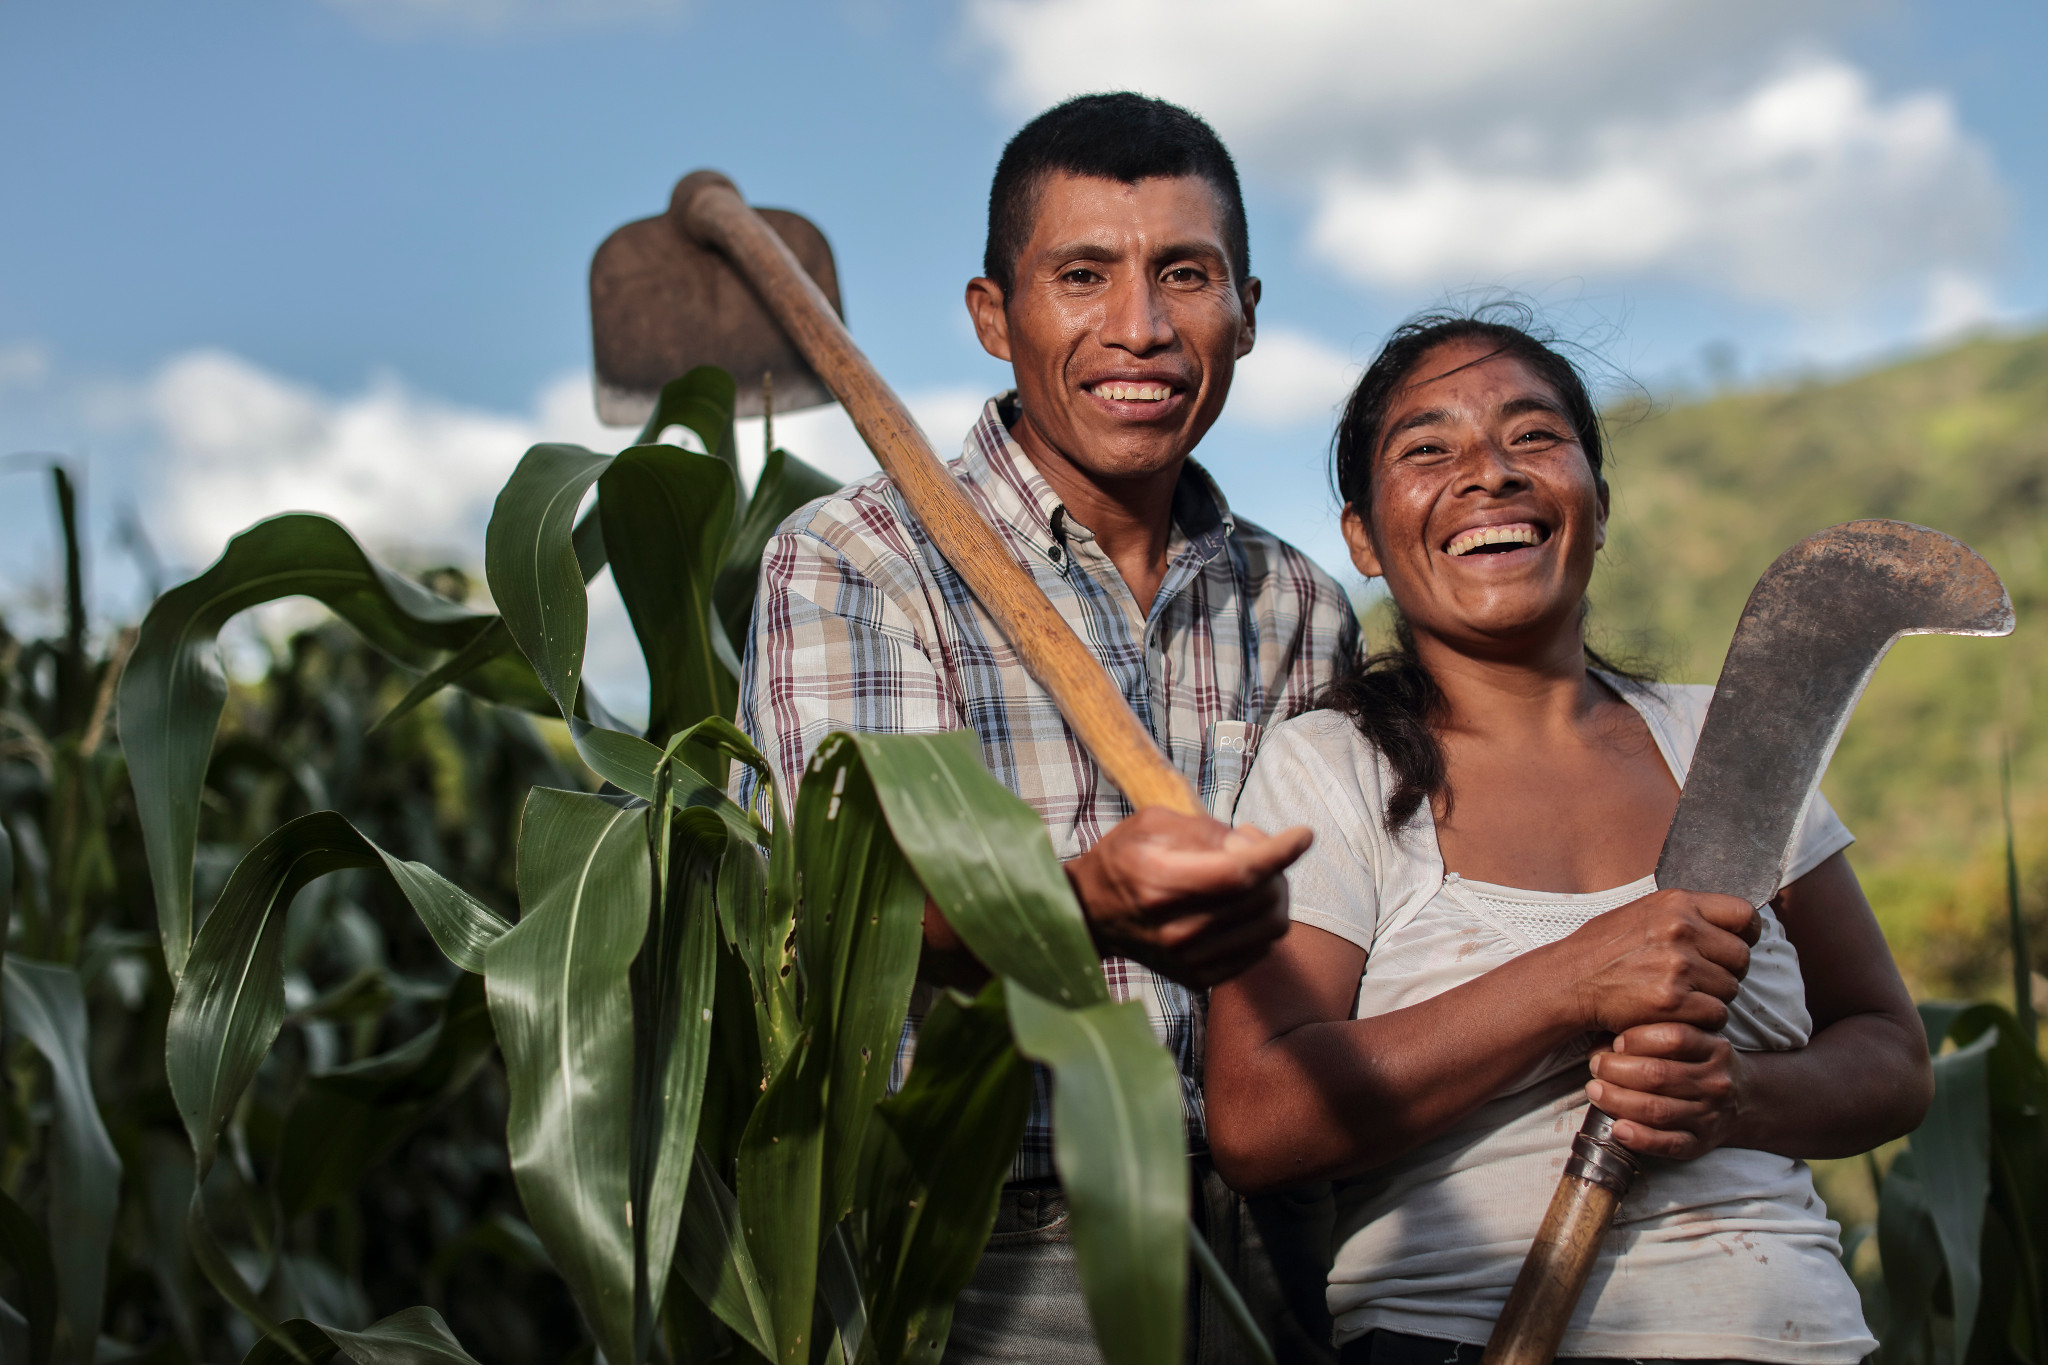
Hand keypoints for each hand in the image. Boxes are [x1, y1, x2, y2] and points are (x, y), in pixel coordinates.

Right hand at [1064, 809, 1310, 988]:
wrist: (1090, 915)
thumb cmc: (1122, 859)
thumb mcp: (1153, 823)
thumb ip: (1206, 831)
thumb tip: (1252, 846)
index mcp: (1159, 884)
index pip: (1237, 874)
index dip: (1278, 853)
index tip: (1304, 835)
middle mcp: (1176, 931)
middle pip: (1261, 899)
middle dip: (1274, 866)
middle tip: (1254, 844)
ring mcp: (1188, 960)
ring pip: (1270, 927)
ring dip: (1273, 894)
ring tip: (1250, 874)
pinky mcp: (1198, 978)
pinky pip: (1260, 950)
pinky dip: (1261, 922)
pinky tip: (1240, 904)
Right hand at [1553, 889, 1759, 1035]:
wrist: (1569, 981)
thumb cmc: (1604, 950)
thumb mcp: (1643, 913)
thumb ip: (1685, 915)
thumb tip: (1729, 923)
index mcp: (1676, 903)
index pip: (1743, 914)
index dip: (1747, 934)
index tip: (1736, 944)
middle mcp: (1680, 929)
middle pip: (1741, 957)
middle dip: (1727, 972)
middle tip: (1702, 979)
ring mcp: (1677, 965)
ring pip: (1730, 990)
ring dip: (1713, 999)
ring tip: (1683, 997)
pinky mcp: (1673, 1000)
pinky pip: (1715, 1016)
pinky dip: (1701, 1021)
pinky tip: (1677, 1014)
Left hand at [1587, 1022, 1747, 1159]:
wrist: (1745, 1101)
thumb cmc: (1699, 1063)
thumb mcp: (1690, 1040)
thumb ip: (1653, 1035)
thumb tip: (1601, 1045)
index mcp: (1715, 1049)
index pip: (1675, 1037)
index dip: (1638, 1038)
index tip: (1615, 1043)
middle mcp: (1716, 1082)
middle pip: (1660, 1075)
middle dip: (1617, 1070)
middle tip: (1596, 1066)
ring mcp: (1711, 1116)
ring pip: (1659, 1110)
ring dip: (1619, 1101)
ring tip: (1595, 1091)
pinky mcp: (1701, 1144)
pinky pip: (1669, 1145)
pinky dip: (1640, 1139)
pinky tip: (1618, 1129)